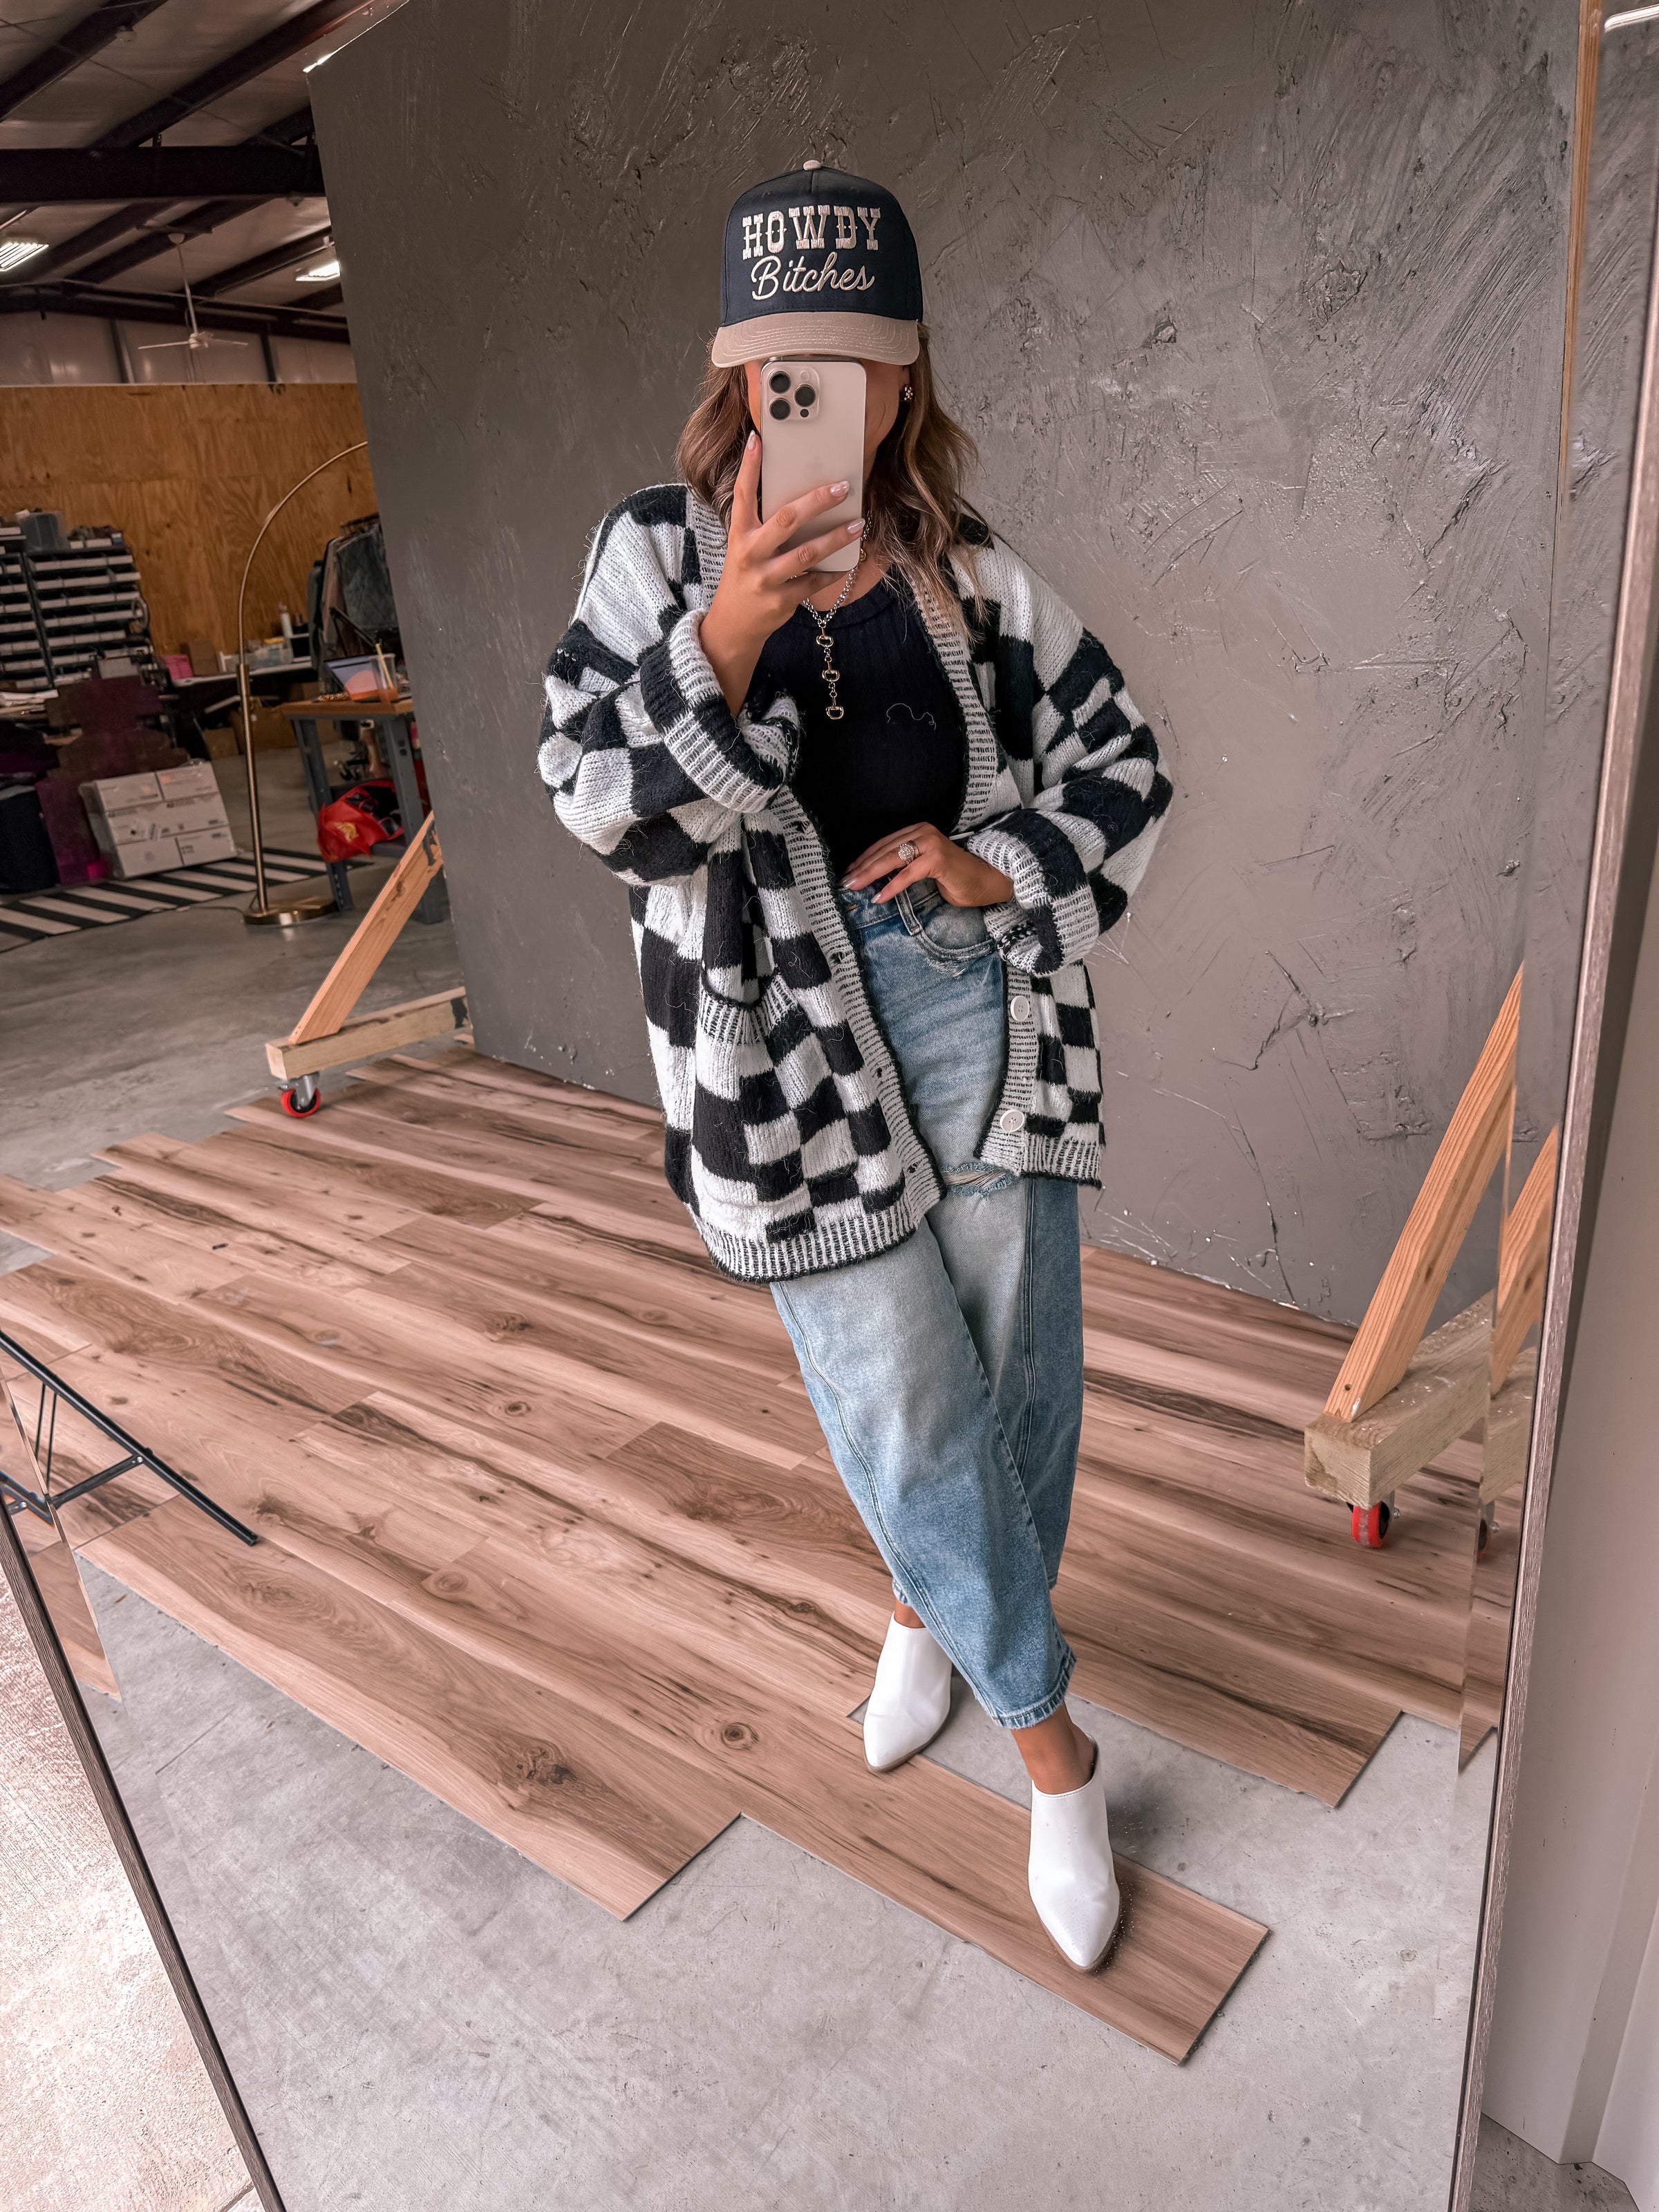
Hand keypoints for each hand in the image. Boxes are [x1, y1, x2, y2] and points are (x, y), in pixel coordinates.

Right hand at [699, 432, 865, 711]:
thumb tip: (798, 496)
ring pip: (806, 553)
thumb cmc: (745, 577)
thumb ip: (764, 524)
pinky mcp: (781, 600)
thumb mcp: (745, 546)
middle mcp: (750, 553)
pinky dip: (833, 572)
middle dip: (816, 501)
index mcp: (740, 534)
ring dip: (836, 538)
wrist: (735, 624)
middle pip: (785, 519)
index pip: (743, 494)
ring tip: (859, 525)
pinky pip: (814, 581)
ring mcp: (766, 578)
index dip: (750, 467)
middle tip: (842, 487)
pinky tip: (848, 563)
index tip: (759, 439)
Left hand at [842, 822, 1015, 907]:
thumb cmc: (955, 877)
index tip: (848, 872)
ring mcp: (931, 843)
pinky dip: (892, 886)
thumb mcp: (922, 867)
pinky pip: (908, 874)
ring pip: (892, 859)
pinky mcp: (938, 859)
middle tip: (845, 882)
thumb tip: (873, 876)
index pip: (883, 843)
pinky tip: (879, 897)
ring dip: (870, 875)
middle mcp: (923, 832)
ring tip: (855, 887)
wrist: (986, 881)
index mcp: (917, 831)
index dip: (864, 858)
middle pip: (884, 850)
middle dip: (861, 867)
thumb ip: (903, 864)